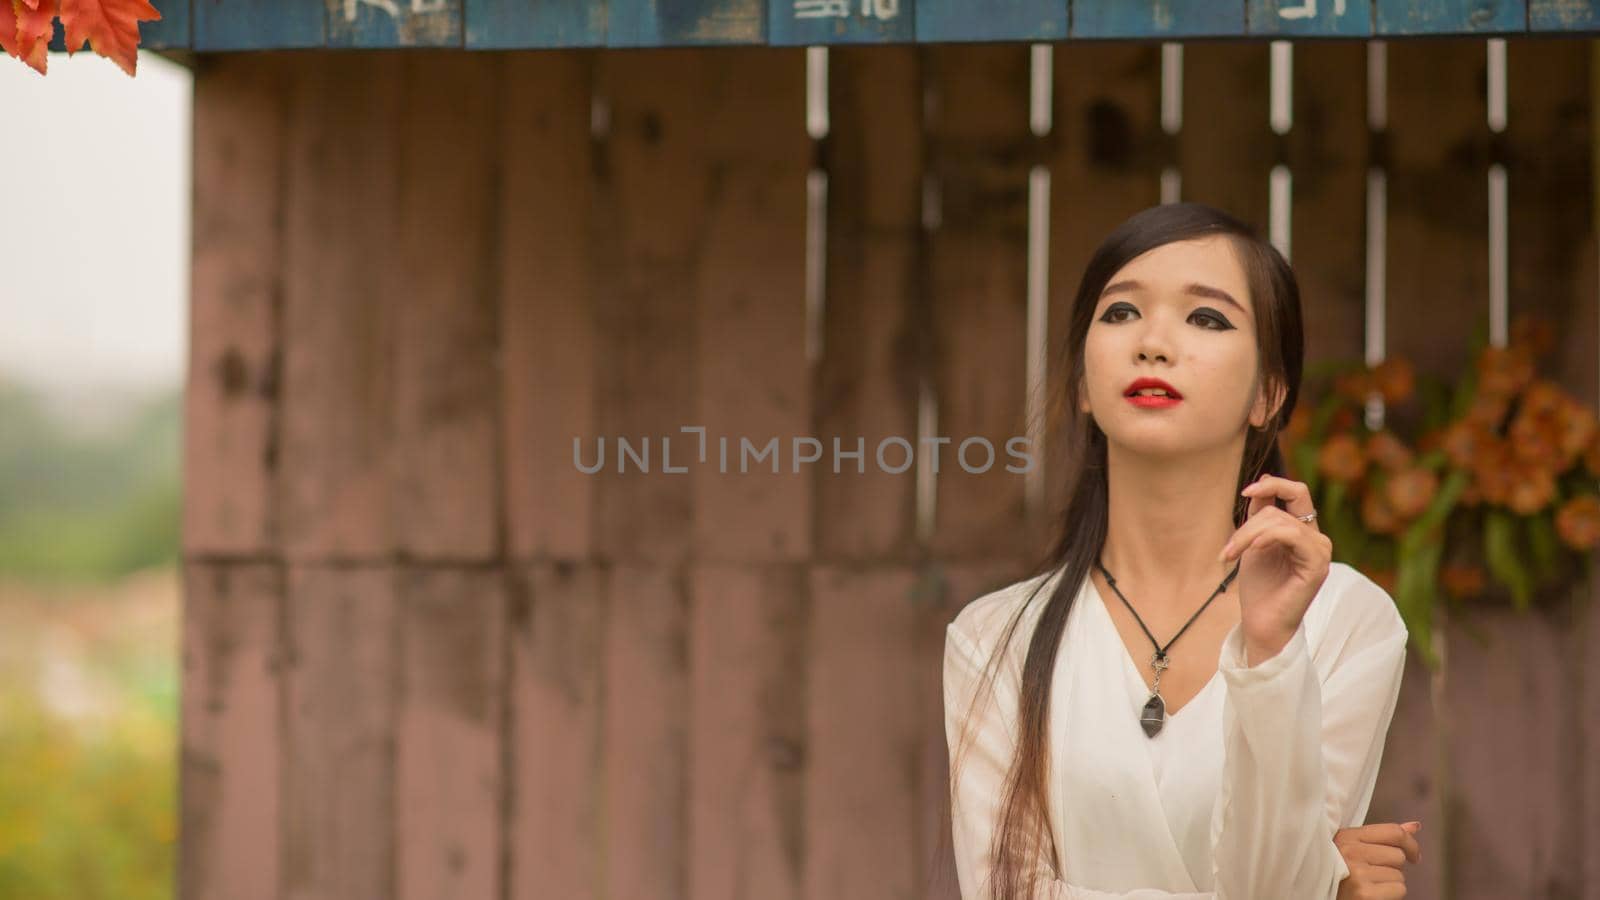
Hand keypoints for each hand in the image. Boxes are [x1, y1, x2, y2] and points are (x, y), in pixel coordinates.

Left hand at [1218, 474, 1332, 663]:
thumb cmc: (1259, 588)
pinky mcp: (1318, 565)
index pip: (1297, 492)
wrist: (1261, 624)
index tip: (1246, 492)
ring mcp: (1320, 551)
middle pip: (1281, 507)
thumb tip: (1263, 480)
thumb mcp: (1253, 543)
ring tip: (1230, 555)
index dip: (1272, 485)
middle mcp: (1317, 539)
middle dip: (1248, 523)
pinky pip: (1292, 535)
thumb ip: (1260, 515)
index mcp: (1304, 531)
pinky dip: (1266, 538)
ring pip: (1280, 521)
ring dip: (1248, 536)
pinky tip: (1252, 550)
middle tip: (1228, 548)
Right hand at [1334, 821, 1420, 898]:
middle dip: (1394, 867)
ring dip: (1391, 883)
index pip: (1392, 832)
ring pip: (1399, 875)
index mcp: (1347, 836)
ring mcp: (1357, 873)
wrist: (1320, 892)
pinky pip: (1398, 890)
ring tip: (1371, 884)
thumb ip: (1383, 837)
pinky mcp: (1365, 893)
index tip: (1413, 856)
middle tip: (1376, 874)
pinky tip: (1373, 894)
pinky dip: (1391, 895)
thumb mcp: (1353, 848)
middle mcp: (1351, 851)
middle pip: (1398, 855)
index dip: (1410, 843)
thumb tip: (1414, 826)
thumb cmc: (1339, 872)